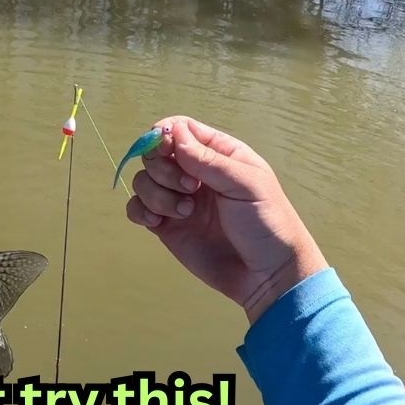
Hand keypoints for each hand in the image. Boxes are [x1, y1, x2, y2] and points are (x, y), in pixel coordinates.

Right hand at [125, 116, 326, 322]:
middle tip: (189, 189)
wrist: (267, 275)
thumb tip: (172, 131)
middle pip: (155, 154)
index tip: (167, 152)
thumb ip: (208, 159)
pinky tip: (159, 223)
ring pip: (143, 181)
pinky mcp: (167, 226)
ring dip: (156, 194)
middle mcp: (194, 173)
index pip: (180, 129)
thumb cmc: (267, 223)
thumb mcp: (246, 184)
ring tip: (185, 213)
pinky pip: (137, 208)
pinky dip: (140, 211)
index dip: (165, 135)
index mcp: (218, 154)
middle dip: (163, 169)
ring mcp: (178, 199)